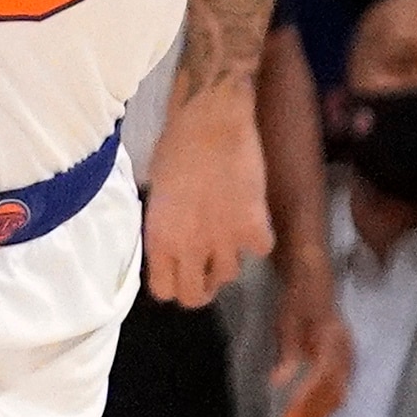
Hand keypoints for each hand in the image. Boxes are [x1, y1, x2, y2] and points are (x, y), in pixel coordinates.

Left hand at [141, 92, 271, 306]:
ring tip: (226, 232)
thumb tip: (171, 243)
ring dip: (228, 258)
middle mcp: (190, 247)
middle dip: (200, 286)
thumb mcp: (156, 192)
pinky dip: (258, 237)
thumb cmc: (174, 146)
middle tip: (206, 270)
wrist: (210, 120)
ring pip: (230, 275)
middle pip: (196, 296)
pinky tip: (251, 216)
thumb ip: (164, 225)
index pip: (164, 290)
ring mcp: (225, 241)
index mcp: (160, 237)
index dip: (173, 284)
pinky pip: (260, 249)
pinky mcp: (256, 228)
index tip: (179, 273)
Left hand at [268, 249, 355, 416]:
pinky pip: (344, 379)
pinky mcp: (348, 352)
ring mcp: (350, 350)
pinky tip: (321, 403)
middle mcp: (345, 348)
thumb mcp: (286, 324)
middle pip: (337, 388)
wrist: (314, 278)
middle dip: (319, 409)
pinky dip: (332, 393)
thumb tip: (277, 384)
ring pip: (342, 385)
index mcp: (331, 341)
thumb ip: (286, 355)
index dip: (308, 398)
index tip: (293, 413)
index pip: (322, 378)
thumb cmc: (297, 299)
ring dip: (326, 404)